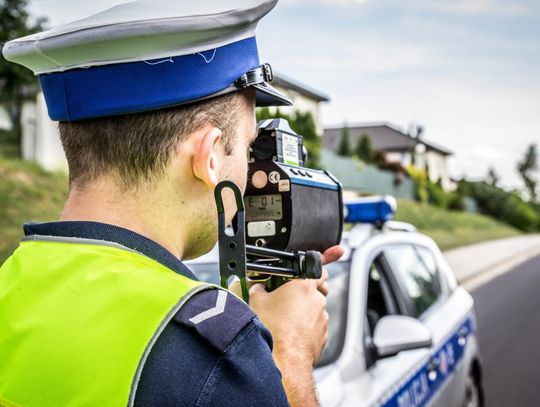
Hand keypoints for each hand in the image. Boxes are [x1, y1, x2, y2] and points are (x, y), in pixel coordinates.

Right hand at [245, 245, 343, 405]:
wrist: (283, 362)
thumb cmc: (272, 331)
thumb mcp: (256, 301)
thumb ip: (259, 288)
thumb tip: (258, 287)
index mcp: (304, 286)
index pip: (319, 267)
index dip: (318, 264)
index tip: (324, 261)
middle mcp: (317, 301)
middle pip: (316, 288)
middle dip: (305, 290)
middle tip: (289, 295)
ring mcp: (321, 320)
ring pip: (315, 309)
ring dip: (304, 310)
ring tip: (285, 318)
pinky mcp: (321, 337)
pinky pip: (314, 326)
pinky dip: (305, 327)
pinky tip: (290, 332)